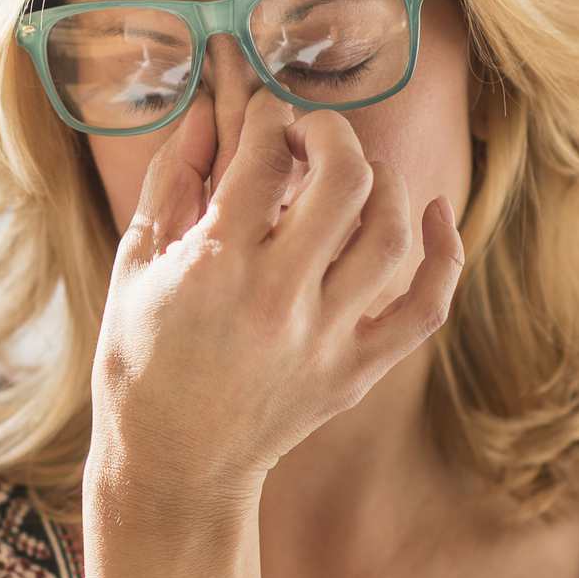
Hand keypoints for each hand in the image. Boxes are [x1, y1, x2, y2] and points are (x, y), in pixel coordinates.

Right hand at [86, 83, 465, 539]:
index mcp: (213, 268)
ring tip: (350, 173)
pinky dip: (444, 252)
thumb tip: (207, 112)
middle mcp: (278, 299)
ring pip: (391, 232)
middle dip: (329, 133)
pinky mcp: (357, 370)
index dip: (267, 115)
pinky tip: (432, 211)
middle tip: (307, 132)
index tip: (262, 113)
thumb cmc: (141, 362)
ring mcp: (326, 338)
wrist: (174, 465)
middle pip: (343, 179)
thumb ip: (172, 182)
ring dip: (380, 182)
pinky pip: (427, 306)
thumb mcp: (134, 265)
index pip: (264, 155)